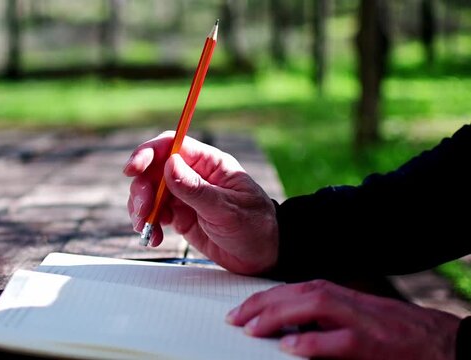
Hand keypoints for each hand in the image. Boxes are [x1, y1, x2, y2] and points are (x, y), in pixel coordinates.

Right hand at [123, 132, 278, 274]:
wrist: (264, 257)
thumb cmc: (255, 228)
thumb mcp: (227, 210)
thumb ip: (196, 189)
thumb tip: (169, 164)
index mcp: (210, 164)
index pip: (173, 145)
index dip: (148, 152)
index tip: (133, 169)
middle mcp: (194, 175)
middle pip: (154, 169)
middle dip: (142, 188)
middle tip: (143, 210)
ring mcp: (185, 196)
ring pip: (150, 192)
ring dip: (141, 208)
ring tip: (146, 228)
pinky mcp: (180, 216)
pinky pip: (155, 213)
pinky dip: (148, 224)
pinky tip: (154, 238)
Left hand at [226, 279, 460, 359]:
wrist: (438, 341)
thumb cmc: (391, 330)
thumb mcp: (351, 317)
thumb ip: (319, 318)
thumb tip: (283, 328)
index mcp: (338, 295)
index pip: (291, 289)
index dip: (262, 298)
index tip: (237, 311)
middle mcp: (345, 301)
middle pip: (296, 292)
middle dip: (261, 304)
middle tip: (234, 319)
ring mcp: (360, 321)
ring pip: (313, 306)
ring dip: (278, 316)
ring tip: (252, 329)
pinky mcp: (372, 343)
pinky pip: (339, 340)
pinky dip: (312, 342)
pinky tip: (289, 347)